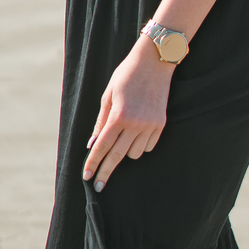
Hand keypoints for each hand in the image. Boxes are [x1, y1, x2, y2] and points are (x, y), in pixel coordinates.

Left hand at [83, 38, 173, 191]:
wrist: (155, 62)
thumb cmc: (127, 75)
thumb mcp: (108, 95)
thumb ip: (101, 122)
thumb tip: (93, 145)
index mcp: (119, 115)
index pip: (102, 146)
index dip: (93, 163)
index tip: (87, 177)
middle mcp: (136, 123)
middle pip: (117, 156)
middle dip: (106, 172)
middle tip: (98, 186)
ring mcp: (150, 125)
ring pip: (134, 153)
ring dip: (124, 153)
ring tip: (121, 141)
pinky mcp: (161, 125)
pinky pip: (148, 146)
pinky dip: (139, 146)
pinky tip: (135, 135)